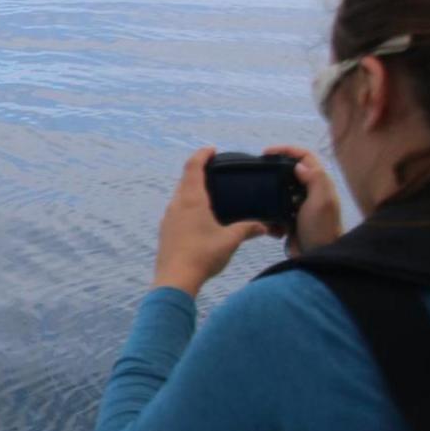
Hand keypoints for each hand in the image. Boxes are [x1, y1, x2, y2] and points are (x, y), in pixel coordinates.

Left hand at [152, 147, 267, 296]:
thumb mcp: (230, 241)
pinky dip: (187, 206)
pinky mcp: (165, 232)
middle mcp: (176, 205)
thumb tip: (263, 226)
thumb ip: (247, 229)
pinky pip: (176, 211)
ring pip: (179, 196)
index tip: (212, 150)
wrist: (175, 280)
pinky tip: (197, 218)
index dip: (202, 155)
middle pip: (185, 180)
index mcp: (191, 200)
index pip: (193, 167)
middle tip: (213, 170)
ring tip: (208, 194)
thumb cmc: (202, 256)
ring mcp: (168, 218)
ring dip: (191, 190)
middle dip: (198, 172)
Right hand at [263, 145, 341, 256]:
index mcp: (320, 183)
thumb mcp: (321, 201)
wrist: (318, 257)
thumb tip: (297, 165)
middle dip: (275, 171)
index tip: (266, 153)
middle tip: (258, 173)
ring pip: (280, 191)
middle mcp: (311, 192)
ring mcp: (300, 206)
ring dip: (270, 196)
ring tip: (258, 198)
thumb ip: (314, 179)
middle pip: (290, 172)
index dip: (287, 150)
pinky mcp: (291, 220)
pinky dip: (270, 216)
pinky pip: (276, 211)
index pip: (304, 157)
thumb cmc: (321, 228)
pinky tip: (268, 223)